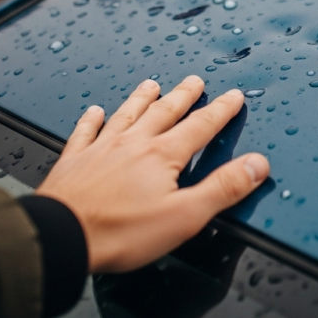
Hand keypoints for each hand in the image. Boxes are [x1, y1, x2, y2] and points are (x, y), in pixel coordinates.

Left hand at [35, 75, 269, 272]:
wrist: (61, 237)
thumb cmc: (120, 232)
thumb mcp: (185, 216)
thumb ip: (223, 188)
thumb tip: (256, 165)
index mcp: (162, 156)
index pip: (200, 127)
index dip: (221, 111)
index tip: (233, 97)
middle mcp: (133, 144)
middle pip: (165, 112)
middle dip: (184, 96)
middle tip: (195, 81)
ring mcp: (101, 149)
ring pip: (127, 115)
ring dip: (142, 98)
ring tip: (151, 84)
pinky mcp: (74, 162)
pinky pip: (85, 132)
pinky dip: (91, 119)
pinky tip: (94, 111)